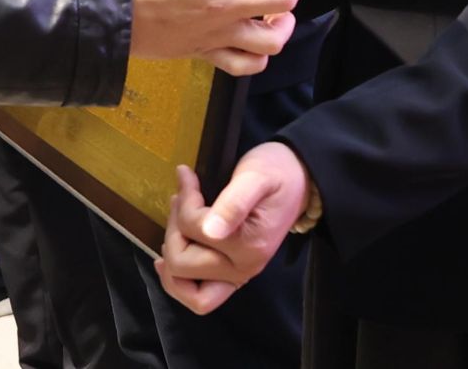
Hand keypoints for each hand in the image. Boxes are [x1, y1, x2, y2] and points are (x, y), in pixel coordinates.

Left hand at [154, 147, 307, 314]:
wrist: (300, 181)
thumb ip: (235, 202)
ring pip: (186, 290)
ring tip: (177, 224)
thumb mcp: (256, 176)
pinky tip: (167, 256)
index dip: (184, 201)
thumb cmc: (277, 173)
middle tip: (181, 201)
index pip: (194, 230)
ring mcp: (237, 275)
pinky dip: (176, 279)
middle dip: (174, 229)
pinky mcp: (231, 274)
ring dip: (171, 257)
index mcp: (250, 245)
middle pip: (183, 264)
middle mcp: (243, 268)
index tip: (187, 175)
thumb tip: (210, 231)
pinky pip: (197, 294)